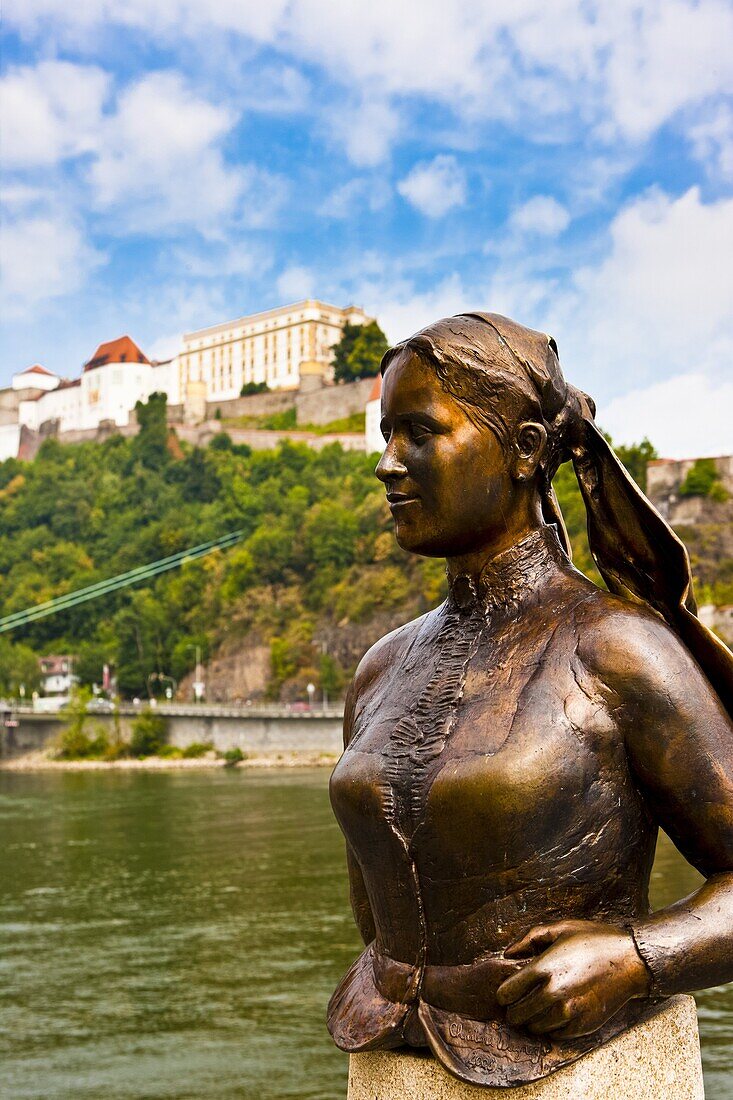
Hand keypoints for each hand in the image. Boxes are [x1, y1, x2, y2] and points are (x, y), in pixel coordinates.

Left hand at [495, 920, 649, 1039]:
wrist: (631, 961)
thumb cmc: (596, 940)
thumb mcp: (561, 928)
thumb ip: (530, 938)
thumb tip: (508, 953)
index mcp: (545, 968)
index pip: (508, 992)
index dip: (503, 993)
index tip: (507, 992)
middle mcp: (554, 993)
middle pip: (518, 1015)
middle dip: (514, 1011)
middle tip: (518, 1005)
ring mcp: (570, 1012)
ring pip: (535, 1027)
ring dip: (532, 1020)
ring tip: (538, 1008)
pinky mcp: (583, 1025)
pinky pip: (556, 1034)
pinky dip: (552, 1027)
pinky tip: (557, 1014)